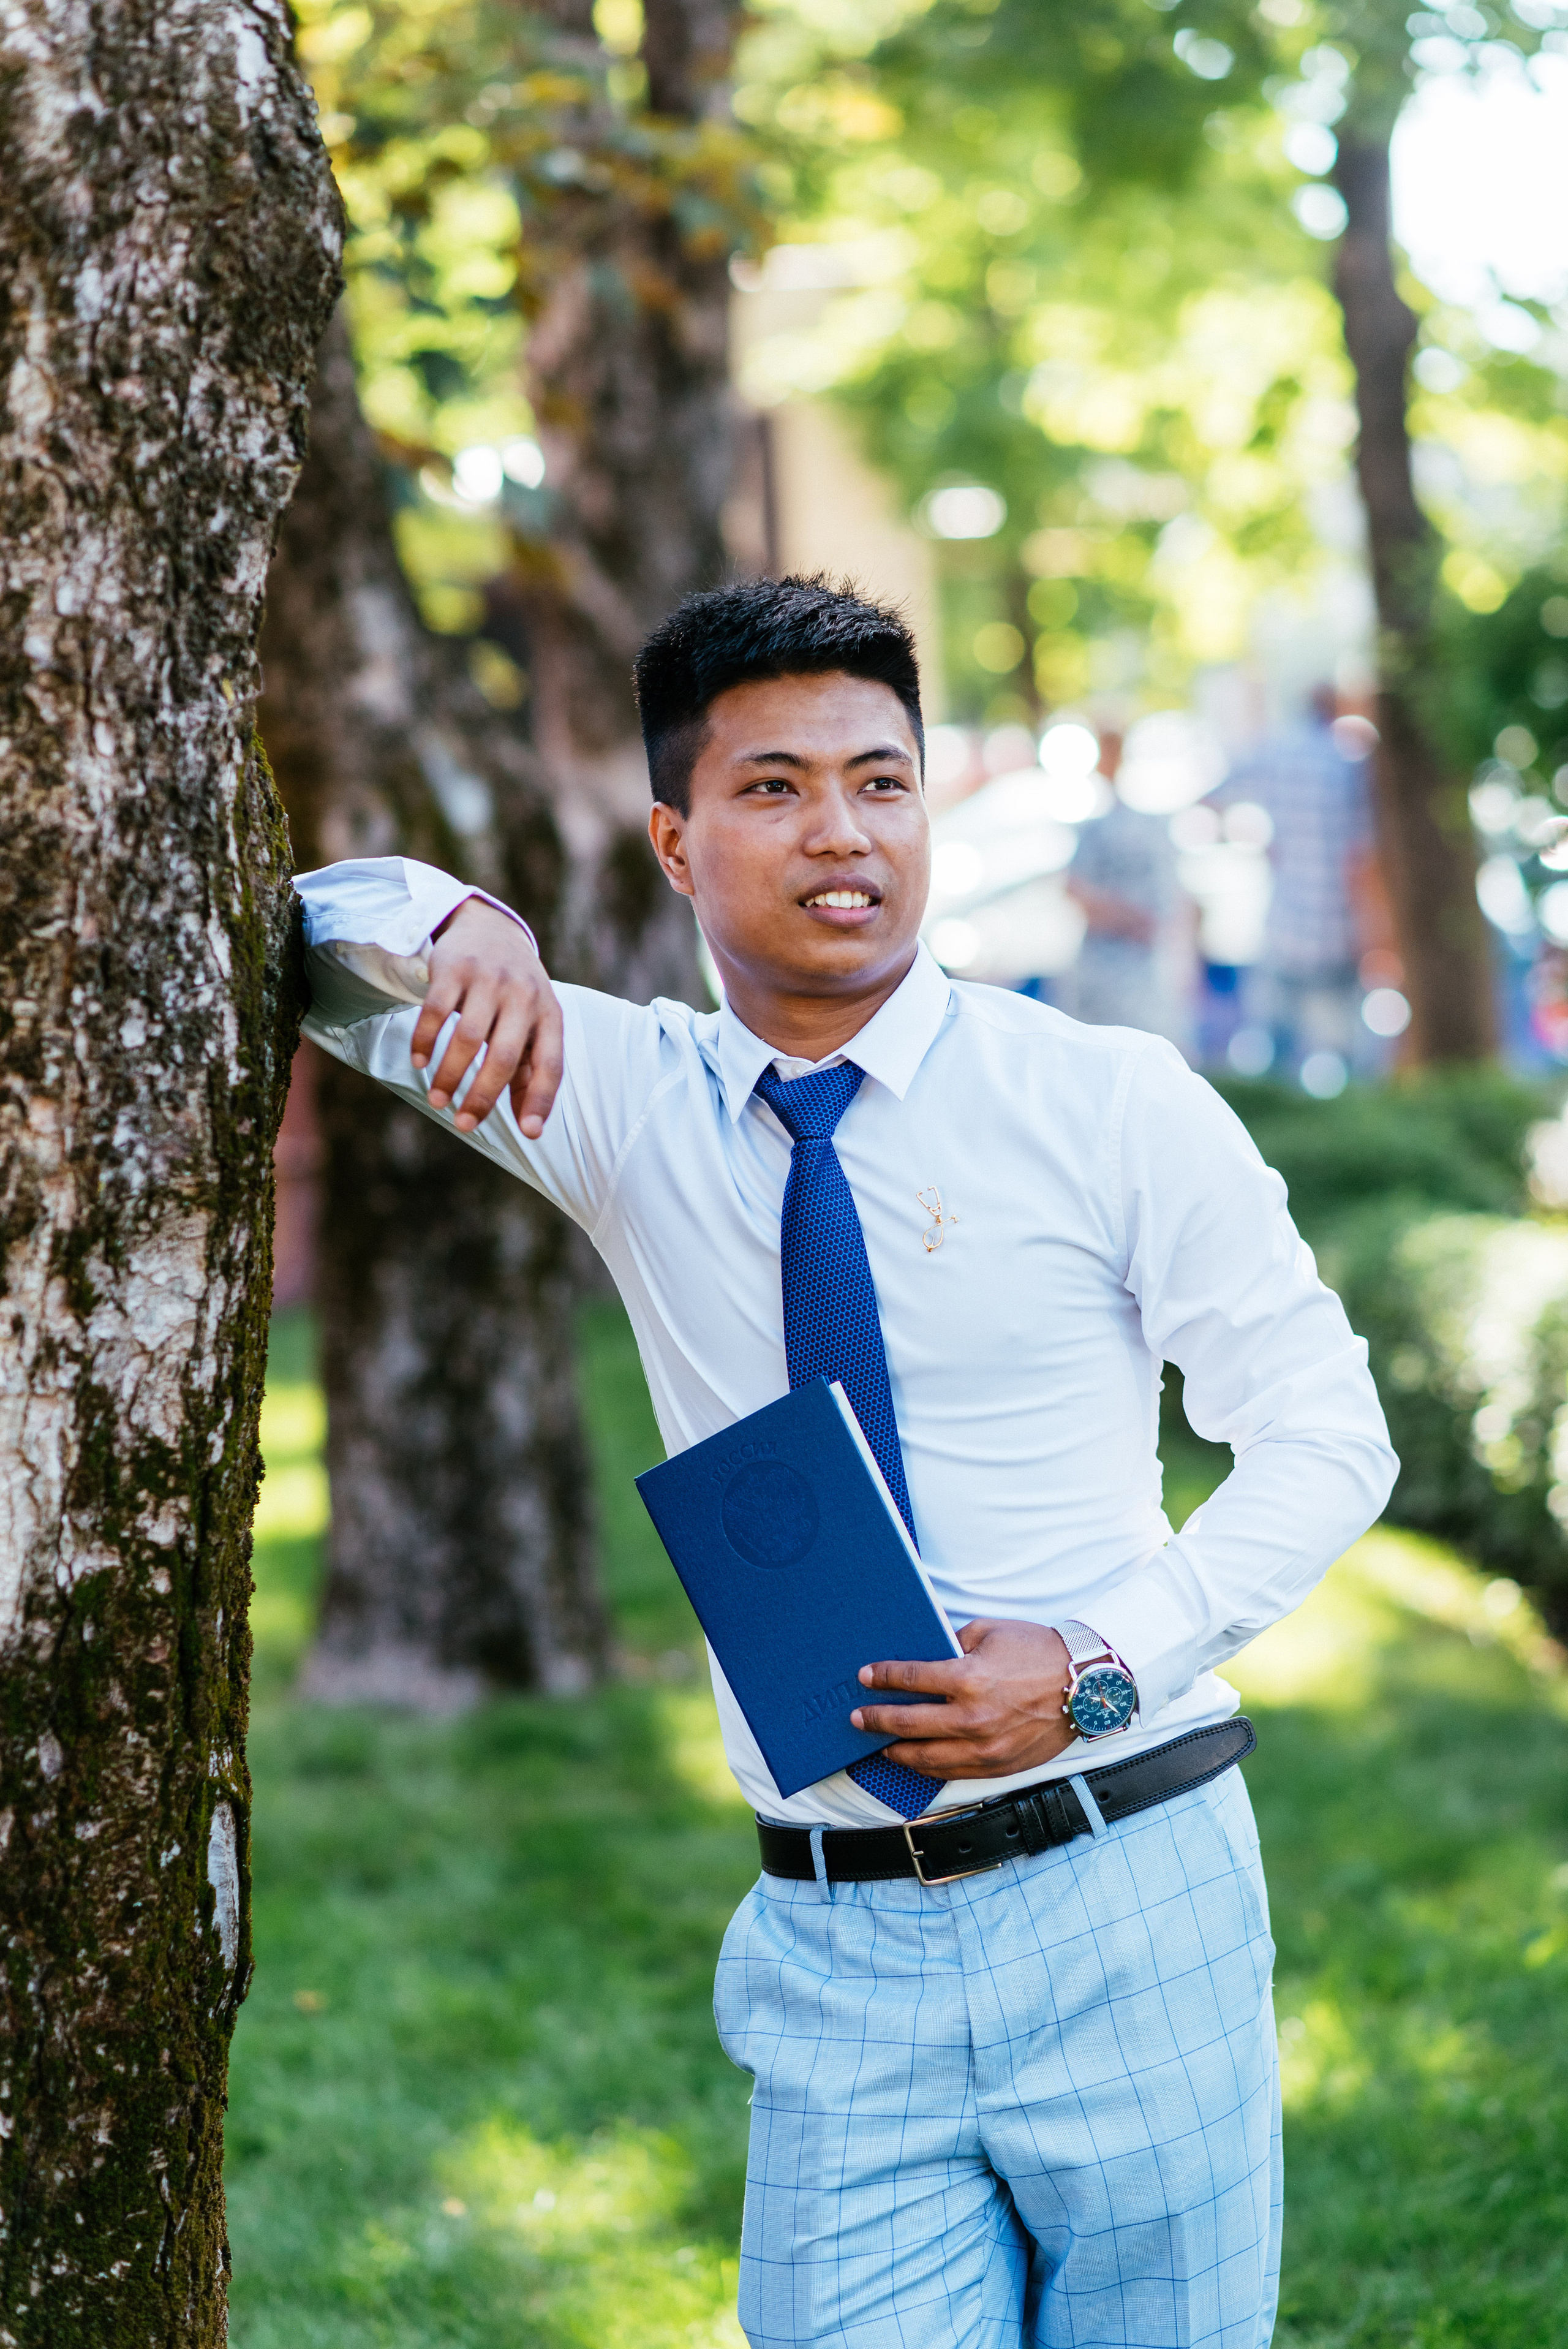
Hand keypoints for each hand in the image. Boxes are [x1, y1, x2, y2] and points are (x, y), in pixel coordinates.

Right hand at [410, 898, 563, 1137]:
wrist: (490, 928)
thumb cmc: (515, 992)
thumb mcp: (533, 1023)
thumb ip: (530, 1071)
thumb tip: (529, 1126)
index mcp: (549, 1015)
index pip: (551, 1064)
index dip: (541, 1099)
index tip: (529, 1133)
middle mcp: (524, 995)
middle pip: (504, 1055)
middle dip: (482, 1096)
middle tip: (463, 1124)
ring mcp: (489, 979)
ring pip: (467, 1037)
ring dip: (449, 1075)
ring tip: (437, 1100)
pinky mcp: (454, 968)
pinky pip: (435, 1011)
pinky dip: (424, 1040)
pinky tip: (419, 1062)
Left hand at [849, 1620, 1075, 1779]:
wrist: (1085, 1684)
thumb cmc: (1038, 1651)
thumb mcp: (991, 1631)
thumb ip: (953, 1642)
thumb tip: (926, 1656)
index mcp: (969, 1678)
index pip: (911, 1679)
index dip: (882, 1678)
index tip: (864, 1677)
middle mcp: (973, 1718)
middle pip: (908, 1724)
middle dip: (876, 1720)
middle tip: (857, 1718)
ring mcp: (986, 1747)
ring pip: (927, 1758)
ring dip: (898, 1752)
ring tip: (882, 1746)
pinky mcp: (999, 1766)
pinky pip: (953, 1772)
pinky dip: (930, 1768)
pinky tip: (918, 1760)